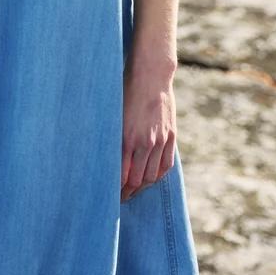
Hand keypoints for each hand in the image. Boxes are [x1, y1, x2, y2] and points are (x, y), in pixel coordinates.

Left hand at [120, 53, 176, 202]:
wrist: (150, 76)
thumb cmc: (125, 92)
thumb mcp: (114, 115)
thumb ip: (113, 138)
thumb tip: (105, 158)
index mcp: (126, 138)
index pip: (122, 176)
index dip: (116, 190)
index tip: (109, 195)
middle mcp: (144, 143)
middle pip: (137, 180)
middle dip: (128, 192)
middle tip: (120, 198)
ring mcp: (160, 141)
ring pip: (152, 176)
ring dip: (142, 187)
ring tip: (133, 191)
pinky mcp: (170, 137)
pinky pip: (165, 165)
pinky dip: (157, 176)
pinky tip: (150, 179)